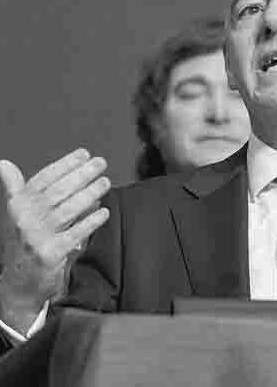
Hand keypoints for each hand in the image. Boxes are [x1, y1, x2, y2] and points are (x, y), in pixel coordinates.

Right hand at [0, 149, 109, 311]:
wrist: (18, 283)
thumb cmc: (23, 242)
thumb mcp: (16, 215)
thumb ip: (17, 189)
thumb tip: (4, 164)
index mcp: (18, 205)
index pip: (44, 178)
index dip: (65, 164)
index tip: (84, 154)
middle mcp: (25, 218)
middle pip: (58, 191)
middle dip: (82, 174)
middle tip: (101, 163)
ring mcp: (37, 236)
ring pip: (68, 209)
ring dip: (90, 194)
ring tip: (106, 183)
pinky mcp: (51, 253)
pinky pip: (75, 233)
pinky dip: (91, 221)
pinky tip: (104, 211)